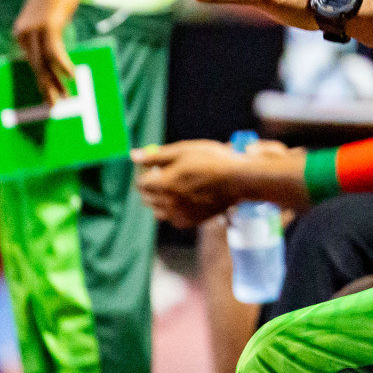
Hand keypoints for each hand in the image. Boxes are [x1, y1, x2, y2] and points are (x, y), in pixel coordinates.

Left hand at [13, 0, 82, 102]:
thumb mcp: (46, 17)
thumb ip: (47, 35)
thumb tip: (56, 54)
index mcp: (21, 34)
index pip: (30, 63)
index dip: (41, 80)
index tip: (48, 95)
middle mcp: (23, 35)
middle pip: (35, 67)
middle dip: (46, 89)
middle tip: (53, 106)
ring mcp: (34, 31)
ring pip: (43, 63)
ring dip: (55, 82)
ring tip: (64, 98)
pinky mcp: (48, 26)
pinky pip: (55, 51)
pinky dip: (63, 65)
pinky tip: (71, 75)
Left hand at [132, 139, 249, 227]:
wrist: (239, 180)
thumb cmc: (212, 160)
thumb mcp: (184, 151)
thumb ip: (156, 156)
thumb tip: (133, 155)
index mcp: (164, 184)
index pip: (140, 183)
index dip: (145, 172)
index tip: (155, 166)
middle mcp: (169, 203)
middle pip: (146, 197)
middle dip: (151, 186)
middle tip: (167, 173)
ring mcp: (180, 214)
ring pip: (157, 210)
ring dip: (160, 199)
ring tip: (177, 186)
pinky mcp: (190, 221)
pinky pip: (172, 217)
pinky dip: (174, 209)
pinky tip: (188, 196)